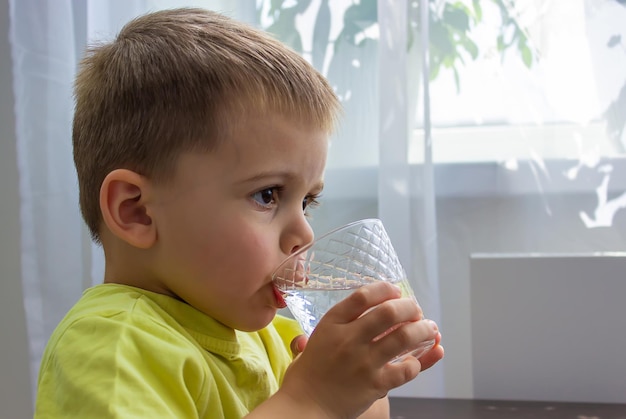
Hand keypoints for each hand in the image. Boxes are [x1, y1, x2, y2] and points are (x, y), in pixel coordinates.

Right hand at [280, 281, 439, 417]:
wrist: (304, 407)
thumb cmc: (307, 374)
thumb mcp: (314, 340)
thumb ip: (336, 325)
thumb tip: (359, 310)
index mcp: (332, 324)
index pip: (364, 296)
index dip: (386, 289)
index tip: (396, 291)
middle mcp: (349, 339)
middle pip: (389, 312)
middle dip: (410, 307)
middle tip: (417, 311)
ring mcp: (364, 362)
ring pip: (404, 338)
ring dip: (423, 330)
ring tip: (430, 329)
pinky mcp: (375, 385)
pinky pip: (406, 369)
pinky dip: (419, 362)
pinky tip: (419, 359)